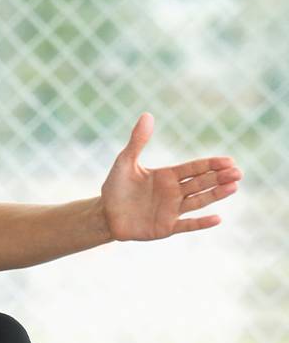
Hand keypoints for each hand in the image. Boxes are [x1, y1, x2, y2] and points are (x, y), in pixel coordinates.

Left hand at [100, 112, 242, 241]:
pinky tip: (217, 218)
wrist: (105, 215)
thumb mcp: (124, 162)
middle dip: (220, 177)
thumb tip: (147, 114)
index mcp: (167, 176)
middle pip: (202, 183)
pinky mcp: (165, 227)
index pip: (195, 168)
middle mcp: (174, 192)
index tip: (229, 161)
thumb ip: (137, 141)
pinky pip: (186, 225)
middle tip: (238, 172)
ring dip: (216, 195)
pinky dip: (201, 223)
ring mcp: (171, 210)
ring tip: (234, 187)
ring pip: (199, 201)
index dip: (211, 164)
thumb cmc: (115, 188)